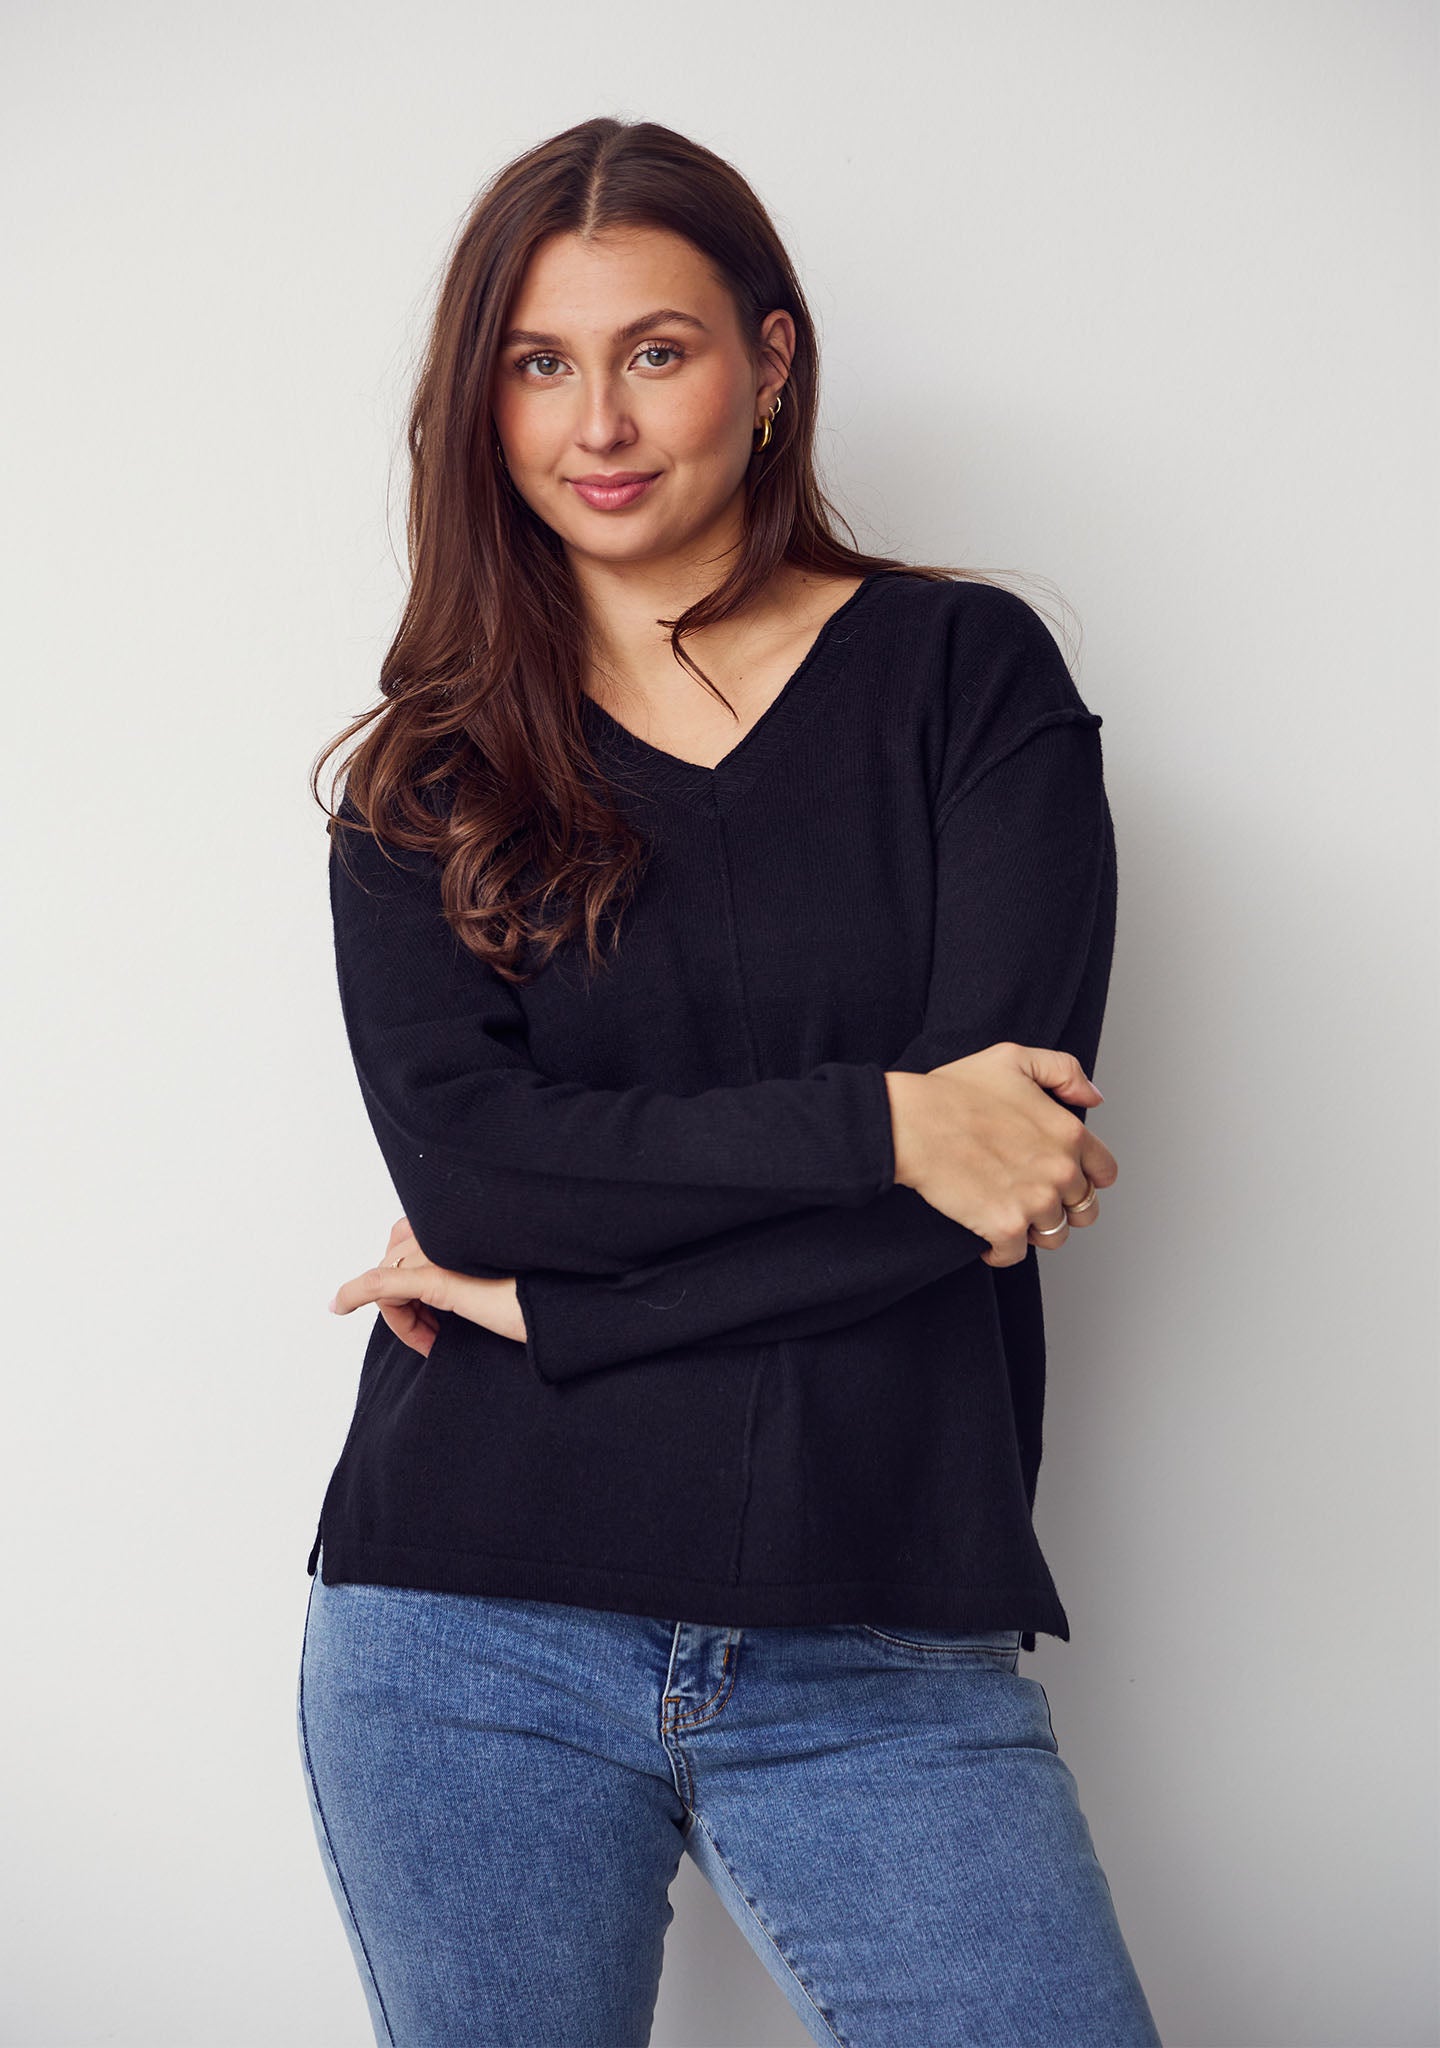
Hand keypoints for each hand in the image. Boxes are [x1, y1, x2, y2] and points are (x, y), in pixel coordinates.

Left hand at [328, 1216, 527, 1354]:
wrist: (572, 1314)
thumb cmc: (543, 1298)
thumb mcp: (494, 1280)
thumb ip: (462, 1271)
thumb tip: (428, 1289)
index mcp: (464, 1224)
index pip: (409, 1237)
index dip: (410, 1278)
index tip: (434, 1321)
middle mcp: (452, 1229)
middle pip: (396, 1256)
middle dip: (403, 1300)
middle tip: (433, 1338)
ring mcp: (445, 1250)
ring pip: (391, 1277)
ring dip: (400, 1316)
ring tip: (433, 1343)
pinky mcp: (442, 1277)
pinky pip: (383, 1284)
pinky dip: (356, 1292)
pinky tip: (339, 1304)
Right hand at [885, 1044, 1117, 1268]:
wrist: (912, 1123)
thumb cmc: (954, 1092)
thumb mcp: (1015, 1058)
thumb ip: (1064, 1071)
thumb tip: (1094, 1098)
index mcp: (1068, 1133)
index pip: (1104, 1173)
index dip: (1086, 1178)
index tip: (1064, 1180)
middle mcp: (1060, 1171)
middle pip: (1084, 1210)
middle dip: (1062, 1207)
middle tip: (1034, 1199)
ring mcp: (1036, 1202)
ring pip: (1054, 1236)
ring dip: (1034, 1230)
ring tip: (1009, 1213)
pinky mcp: (1006, 1227)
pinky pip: (1015, 1255)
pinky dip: (1000, 1251)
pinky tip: (986, 1235)